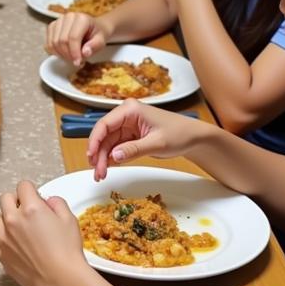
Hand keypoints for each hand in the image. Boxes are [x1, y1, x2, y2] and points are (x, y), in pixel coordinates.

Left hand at [0, 180, 91, 285]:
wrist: (62, 281)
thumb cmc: (67, 252)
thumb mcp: (69, 219)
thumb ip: (57, 203)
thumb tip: (49, 201)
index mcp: (30, 208)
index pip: (23, 186)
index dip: (31, 190)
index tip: (35, 197)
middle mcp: (13, 221)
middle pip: (5, 198)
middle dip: (16, 201)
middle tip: (26, 210)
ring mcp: (5, 239)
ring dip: (6, 219)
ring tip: (19, 228)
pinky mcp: (2, 256)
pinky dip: (4, 240)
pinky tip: (17, 245)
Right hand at [46, 11, 111, 65]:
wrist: (93, 27)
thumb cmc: (96, 34)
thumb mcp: (101, 40)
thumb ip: (94, 46)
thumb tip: (85, 53)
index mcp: (81, 19)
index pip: (73, 38)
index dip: (74, 52)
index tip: (78, 62)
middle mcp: (68, 17)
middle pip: (62, 40)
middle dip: (68, 55)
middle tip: (76, 61)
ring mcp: (58, 21)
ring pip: (54, 42)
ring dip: (61, 54)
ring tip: (71, 57)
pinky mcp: (52, 26)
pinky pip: (49, 43)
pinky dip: (55, 52)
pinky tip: (64, 53)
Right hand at [86, 99, 209, 179]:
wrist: (194, 137)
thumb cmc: (179, 134)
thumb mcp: (157, 144)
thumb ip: (133, 149)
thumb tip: (112, 156)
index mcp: (130, 110)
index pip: (105, 124)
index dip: (94, 141)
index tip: (90, 156)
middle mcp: (126, 116)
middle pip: (104, 136)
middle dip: (99, 154)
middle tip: (97, 173)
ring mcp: (127, 126)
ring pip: (108, 143)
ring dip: (103, 159)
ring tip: (100, 175)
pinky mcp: (130, 136)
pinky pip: (116, 147)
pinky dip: (111, 159)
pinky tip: (106, 169)